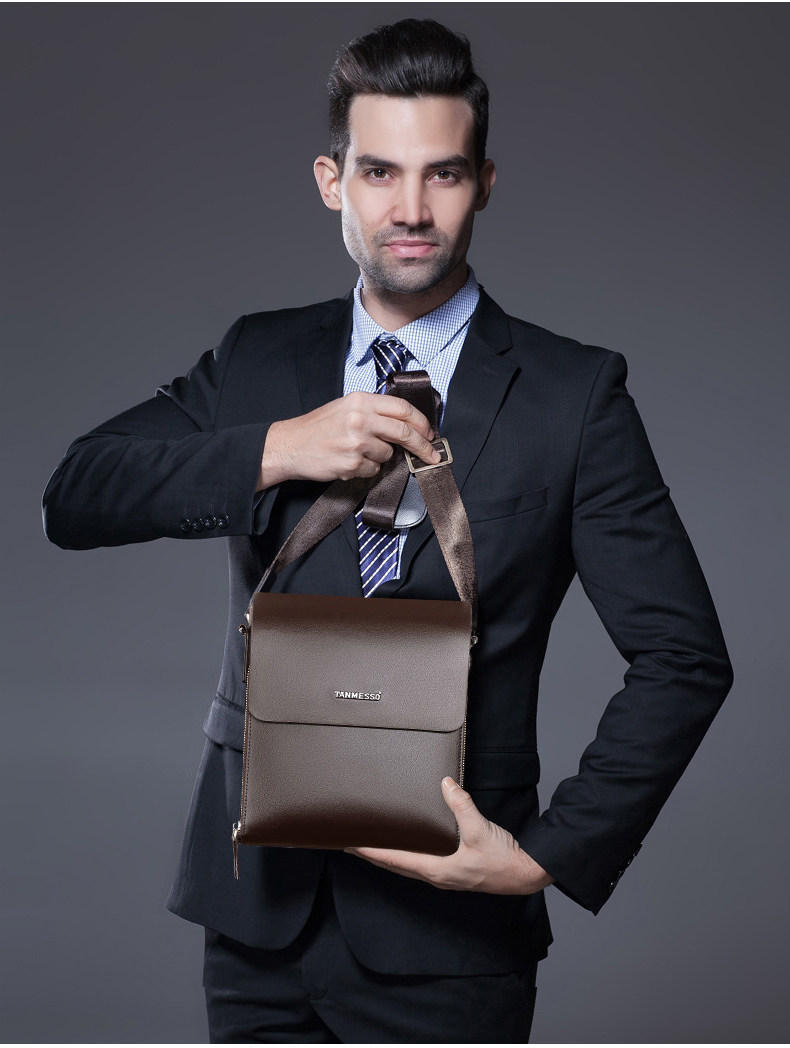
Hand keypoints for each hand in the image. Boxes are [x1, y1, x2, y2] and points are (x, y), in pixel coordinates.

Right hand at [257, 391, 440, 489]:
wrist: (290, 446)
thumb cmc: (317, 428)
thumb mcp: (345, 407)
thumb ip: (373, 411)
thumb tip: (404, 423)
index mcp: (360, 401)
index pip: (402, 408)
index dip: (421, 422)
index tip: (430, 433)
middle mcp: (360, 419)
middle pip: (404, 432)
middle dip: (421, 446)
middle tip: (431, 454)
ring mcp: (357, 442)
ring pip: (388, 454)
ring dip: (379, 457)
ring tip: (356, 451)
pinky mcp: (353, 463)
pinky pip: (374, 470)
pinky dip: (366, 469)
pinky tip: (348, 462)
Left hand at [344, 777, 554, 894]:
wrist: (524, 874)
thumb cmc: (502, 859)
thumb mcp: (480, 829)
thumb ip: (461, 805)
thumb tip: (445, 784)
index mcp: (435, 870)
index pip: (394, 860)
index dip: (370, 852)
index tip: (350, 845)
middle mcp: (435, 876)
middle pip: (395, 865)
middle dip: (373, 854)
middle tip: (353, 843)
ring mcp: (443, 875)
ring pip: (406, 866)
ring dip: (388, 855)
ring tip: (373, 843)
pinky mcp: (452, 870)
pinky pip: (420, 863)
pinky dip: (406, 854)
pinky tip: (408, 845)